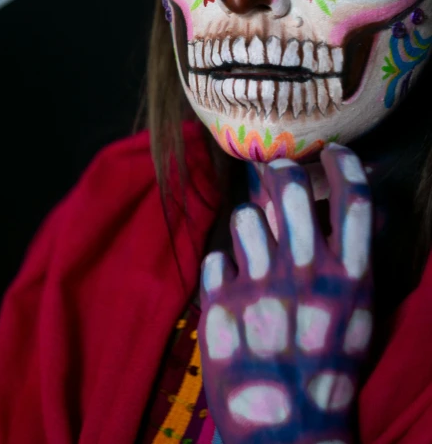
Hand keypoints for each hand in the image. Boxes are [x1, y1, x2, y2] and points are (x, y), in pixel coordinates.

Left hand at [198, 144, 372, 443]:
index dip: (343, 165)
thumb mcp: (353, 315)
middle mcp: (306, 276)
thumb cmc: (325, 368)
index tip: (333, 153)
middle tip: (275, 177)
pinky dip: (223, 272)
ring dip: (249, 229)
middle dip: (279, 172)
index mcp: (347, 279)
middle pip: (288, 188)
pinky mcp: (221, 305)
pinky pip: (215, 258)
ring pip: (244, 218)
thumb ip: (344, 259)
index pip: (353, 200)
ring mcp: (261, 288)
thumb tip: (343, 202)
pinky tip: (234, 296)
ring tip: (254, 254)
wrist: (287, 433)